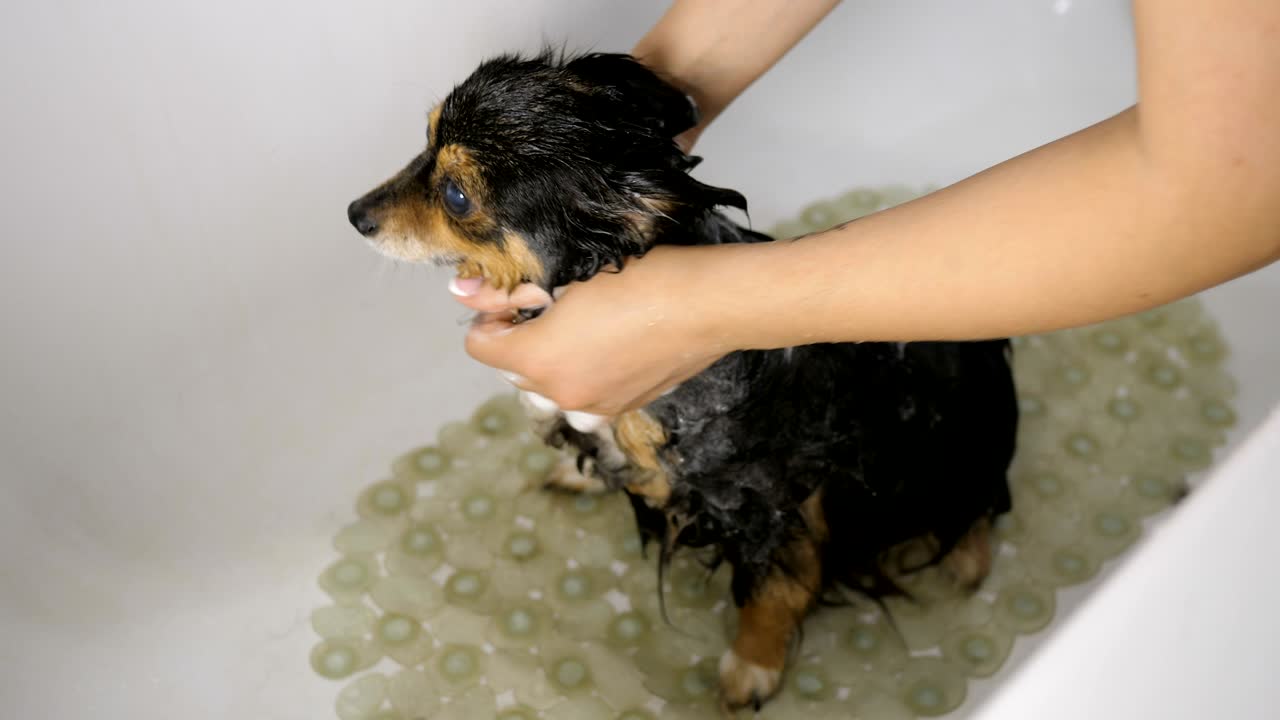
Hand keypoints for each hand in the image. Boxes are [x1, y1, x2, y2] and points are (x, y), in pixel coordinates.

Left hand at [451, 246, 727, 414]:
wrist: (706, 304)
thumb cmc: (639, 279)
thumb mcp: (565, 275)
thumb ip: (505, 290)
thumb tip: (458, 290)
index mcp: (537, 359)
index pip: (479, 346)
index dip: (493, 316)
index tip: (521, 297)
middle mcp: (561, 393)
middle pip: (512, 369)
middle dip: (522, 339)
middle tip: (557, 306)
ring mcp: (595, 406)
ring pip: (549, 386)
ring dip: (553, 361)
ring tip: (584, 328)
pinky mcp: (625, 407)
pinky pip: (586, 396)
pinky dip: (585, 374)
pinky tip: (612, 343)